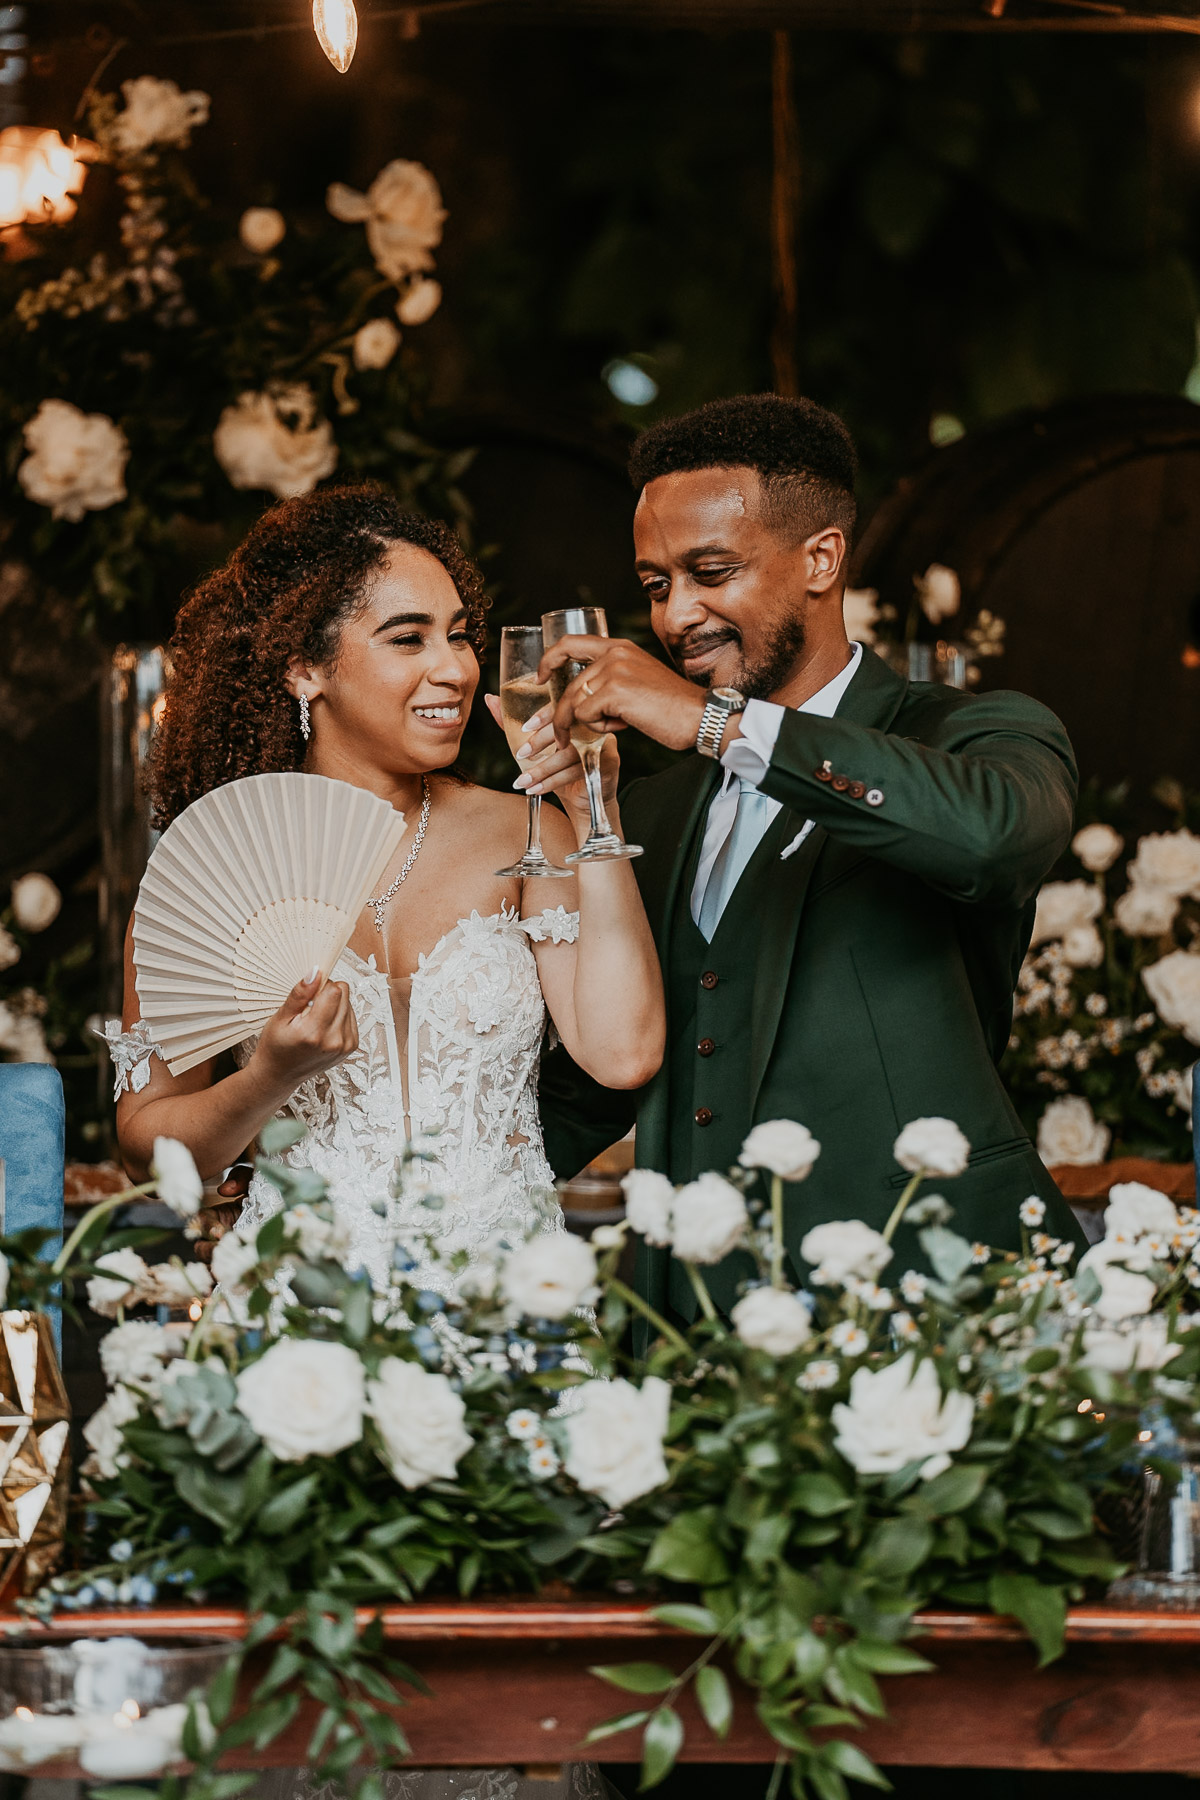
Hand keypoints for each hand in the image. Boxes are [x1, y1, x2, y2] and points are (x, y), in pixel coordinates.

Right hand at [248, 969, 357, 1096]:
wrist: (280, 1074)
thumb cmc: (276, 1048)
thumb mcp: (280, 1018)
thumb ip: (300, 994)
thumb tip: (315, 973)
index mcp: (314, 1033)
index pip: (334, 991)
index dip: (321, 985)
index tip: (309, 993)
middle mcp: (335, 1041)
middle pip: (344, 995)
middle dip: (327, 994)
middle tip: (309, 1008)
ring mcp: (345, 1045)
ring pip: (349, 1003)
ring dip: (333, 1005)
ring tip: (314, 1020)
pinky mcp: (352, 1046)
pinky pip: (351, 1016)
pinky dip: (338, 1016)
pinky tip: (323, 1026)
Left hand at [484, 691, 618, 826]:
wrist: (583, 798)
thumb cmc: (559, 767)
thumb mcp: (534, 745)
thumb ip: (513, 725)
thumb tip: (490, 699)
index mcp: (574, 713)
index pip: (561, 706)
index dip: (543, 715)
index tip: (525, 728)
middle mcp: (590, 724)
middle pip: (566, 727)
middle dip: (540, 743)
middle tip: (520, 756)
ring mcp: (601, 742)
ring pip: (570, 752)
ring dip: (543, 769)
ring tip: (523, 781)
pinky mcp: (606, 762)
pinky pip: (578, 770)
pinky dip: (554, 781)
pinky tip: (537, 789)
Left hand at [537, 636, 706, 753]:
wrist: (700, 716)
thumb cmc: (673, 708)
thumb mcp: (639, 682)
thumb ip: (613, 681)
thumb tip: (582, 700)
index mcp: (620, 647)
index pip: (570, 643)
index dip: (548, 660)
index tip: (538, 678)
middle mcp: (615, 653)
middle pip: (569, 686)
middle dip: (553, 715)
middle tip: (541, 735)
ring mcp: (613, 670)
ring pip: (575, 703)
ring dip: (585, 725)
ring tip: (610, 730)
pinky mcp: (614, 691)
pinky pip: (586, 716)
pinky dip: (600, 728)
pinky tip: (624, 726)